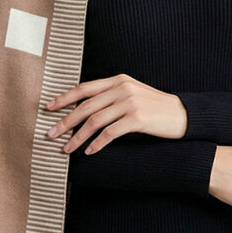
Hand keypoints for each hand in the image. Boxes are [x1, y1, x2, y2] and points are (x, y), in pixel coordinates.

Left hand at [44, 73, 187, 153]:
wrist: (182, 114)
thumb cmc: (155, 107)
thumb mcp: (132, 93)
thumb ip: (111, 95)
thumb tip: (85, 109)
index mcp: (118, 80)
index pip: (85, 88)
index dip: (64, 98)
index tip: (49, 107)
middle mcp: (122, 88)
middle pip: (86, 106)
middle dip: (65, 122)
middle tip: (51, 134)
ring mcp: (130, 102)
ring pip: (95, 121)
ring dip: (78, 137)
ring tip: (67, 149)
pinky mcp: (137, 118)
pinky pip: (110, 133)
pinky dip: (97, 144)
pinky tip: (90, 152)